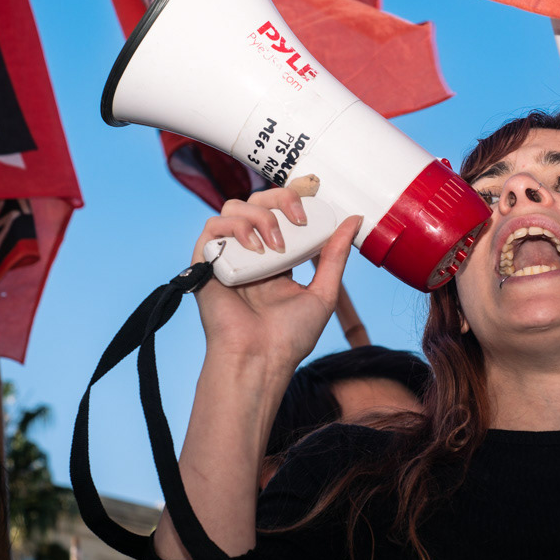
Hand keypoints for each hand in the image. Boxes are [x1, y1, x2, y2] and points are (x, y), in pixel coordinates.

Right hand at [192, 188, 361, 371]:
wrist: (262, 359)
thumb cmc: (290, 337)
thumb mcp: (324, 292)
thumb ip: (336, 256)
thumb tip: (353, 220)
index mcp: (276, 258)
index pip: (281, 212)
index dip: (295, 201)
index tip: (315, 205)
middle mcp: (250, 253)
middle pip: (258, 201)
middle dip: (281, 199)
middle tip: (299, 219)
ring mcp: (227, 256)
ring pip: (233, 207)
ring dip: (260, 216)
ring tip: (276, 245)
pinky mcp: (205, 263)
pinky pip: (212, 227)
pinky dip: (236, 228)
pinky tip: (255, 250)